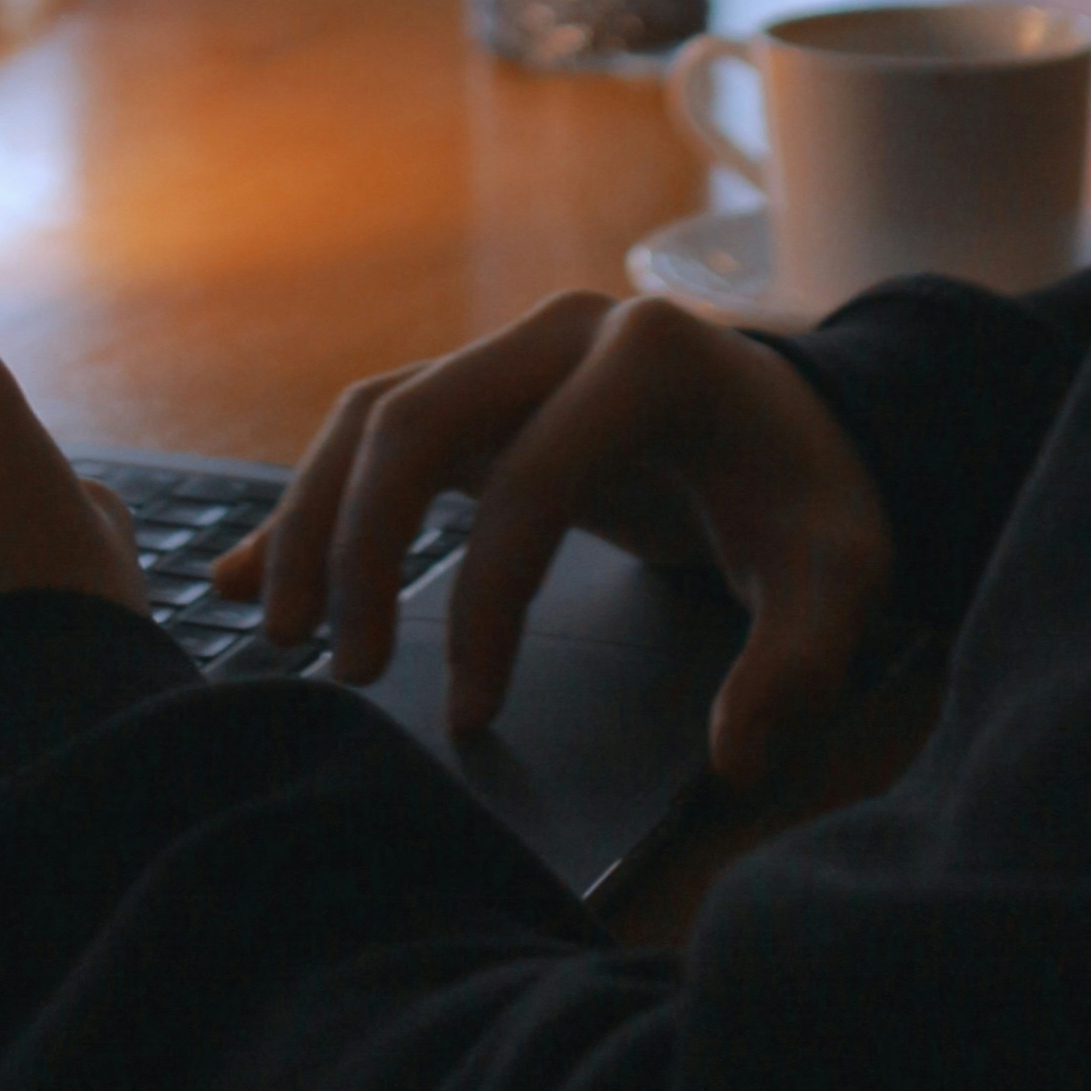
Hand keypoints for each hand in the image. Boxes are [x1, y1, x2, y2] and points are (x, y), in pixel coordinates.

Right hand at [214, 289, 894, 790]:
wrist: (808, 426)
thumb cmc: (812, 499)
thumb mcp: (842, 579)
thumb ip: (798, 666)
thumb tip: (733, 759)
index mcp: (647, 358)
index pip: (536, 480)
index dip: (489, 602)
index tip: (471, 711)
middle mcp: (561, 331)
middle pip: (417, 418)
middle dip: (358, 543)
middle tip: (342, 668)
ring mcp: (513, 352)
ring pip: (375, 416)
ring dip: (313, 519)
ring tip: (283, 634)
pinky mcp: (484, 391)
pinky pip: (376, 432)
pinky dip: (312, 500)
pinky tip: (248, 575)